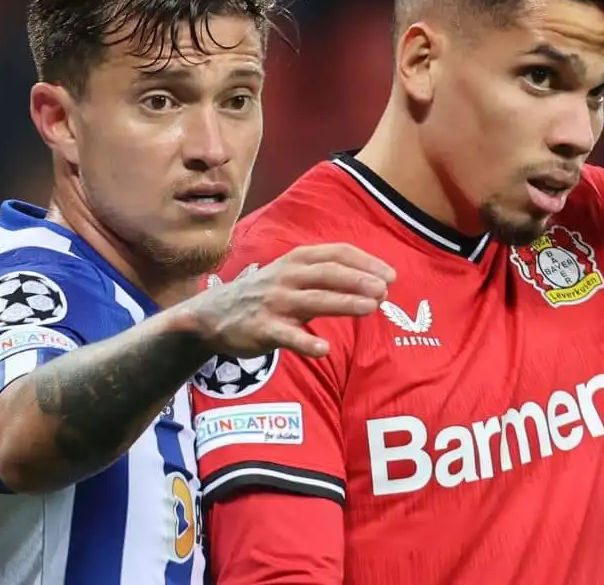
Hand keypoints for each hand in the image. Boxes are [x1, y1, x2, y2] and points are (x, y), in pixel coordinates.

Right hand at [181, 244, 393, 358]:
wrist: (213, 315)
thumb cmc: (264, 294)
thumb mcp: (291, 275)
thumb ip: (326, 279)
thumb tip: (374, 285)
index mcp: (296, 260)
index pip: (336, 254)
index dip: (365, 262)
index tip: (390, 275)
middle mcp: (286, 277)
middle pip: (328, 274)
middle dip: (359, 280)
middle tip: (385, 290)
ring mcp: (273, 302)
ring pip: (314, 300)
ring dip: (344, 302)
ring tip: (371, 308)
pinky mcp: (262, 328)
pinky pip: (287, 336)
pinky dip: (306, 342)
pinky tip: (324, 348)